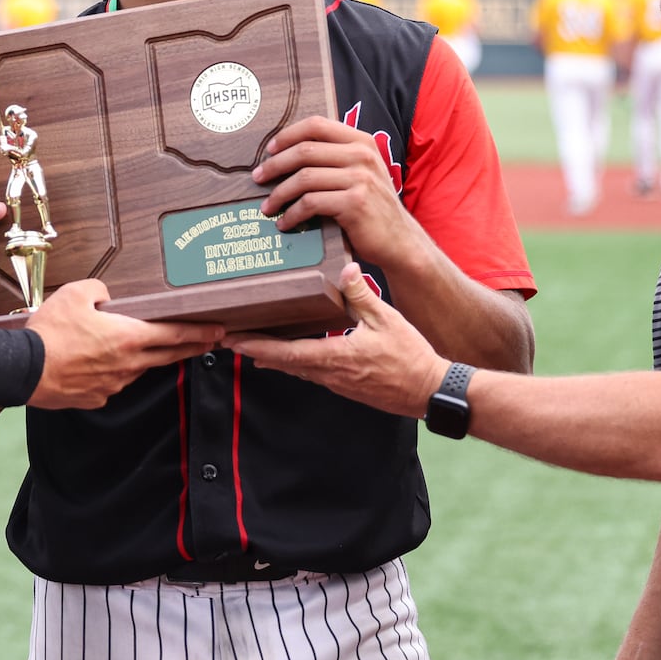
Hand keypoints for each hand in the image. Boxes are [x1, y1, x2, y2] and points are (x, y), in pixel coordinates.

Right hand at [27, 280, 221, 409]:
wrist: (24, 370)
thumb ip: (100, 289)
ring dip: (144, 358)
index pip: (175, 334)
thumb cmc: (50, 333)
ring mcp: (114, 384)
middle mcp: (128, 364)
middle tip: (209, 343)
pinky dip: (113, 372)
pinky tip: (100, 364)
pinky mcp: (98, 397)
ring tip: (141, 347)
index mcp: (129, 337)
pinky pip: (113, 382)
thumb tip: (106, 296)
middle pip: (168, 355)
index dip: (200, 332)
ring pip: (138, 368)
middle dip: (191, 347)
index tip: (218, 332)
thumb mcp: (76, 293)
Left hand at [225, 263, 445, 415]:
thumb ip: (363, 294)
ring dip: (274, 357)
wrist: (429, 391)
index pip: (286, 352)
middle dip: (256, 351)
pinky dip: (295, 362)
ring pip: (297, 370)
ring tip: (253, 345)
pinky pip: (313, 374)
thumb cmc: (411, 357)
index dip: (257, 346)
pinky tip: (293, 354)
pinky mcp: (347, 388)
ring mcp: (337, 384)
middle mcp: (330, 375)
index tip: (234, 340)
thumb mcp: (387, 319)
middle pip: (284, 363)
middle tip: (231, 340)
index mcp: (335, 357)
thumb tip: (346, 268)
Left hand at [252, 116, 416, 267]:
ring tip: (267, 206)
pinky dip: (292, 214)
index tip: (269, 150)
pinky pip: (310, 204)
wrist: (399, 240)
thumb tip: (289, 153)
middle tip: (258, 178)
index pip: (316, 125)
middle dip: (275, 165)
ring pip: (304, 178)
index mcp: (361, 141)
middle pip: (304, 151)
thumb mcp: (361, 173)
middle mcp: (362, 155)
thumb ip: (336, 158)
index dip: (288, 135)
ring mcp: (360, 179)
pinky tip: (285, 223)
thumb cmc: (372, 207)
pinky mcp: (354, 204)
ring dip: (279, 194)